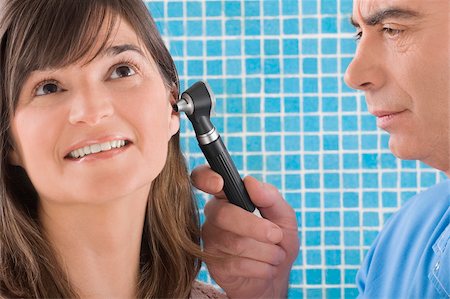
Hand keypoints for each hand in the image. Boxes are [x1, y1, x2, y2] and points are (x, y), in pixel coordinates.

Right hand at [192, 165, 299, 298]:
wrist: (275, 277)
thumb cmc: (277, 241)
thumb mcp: (283, 216)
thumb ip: (270, 197)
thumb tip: (251, 182)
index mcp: (228, 196)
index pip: (204, 178)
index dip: (205, 178)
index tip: (219, 183)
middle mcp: (213, 216)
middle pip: (224, 215)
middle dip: (255, 226)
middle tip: (277, 235)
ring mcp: (210, 240)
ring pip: (235, 243)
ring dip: (266, 251)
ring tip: (277, 255)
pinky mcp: (212, 265)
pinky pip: (236, 264)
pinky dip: (261, 267)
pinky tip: (267, 267)